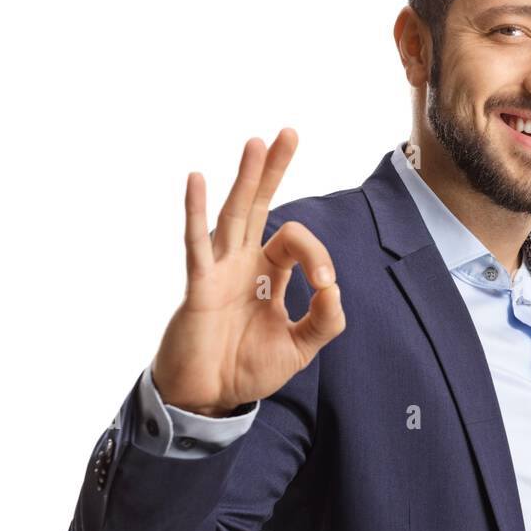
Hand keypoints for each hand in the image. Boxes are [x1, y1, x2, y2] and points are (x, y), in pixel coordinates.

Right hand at [150, 128, 345, 416]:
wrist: (211, 398)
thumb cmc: (247, 369)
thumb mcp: (300, 349)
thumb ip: (324, 321)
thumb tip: (334, 289)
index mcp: (269, 273)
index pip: (298, 244)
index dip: (318, 257)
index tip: (325, 286)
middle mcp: (244, 263)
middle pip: (260, 206)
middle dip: (275, 171)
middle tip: (288, 133)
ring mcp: (220, 270)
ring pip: (234, 215)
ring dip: (246, 180)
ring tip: (257, 143)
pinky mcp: (200, 285)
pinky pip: (197, 243)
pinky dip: (196, 211)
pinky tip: (198, 179)